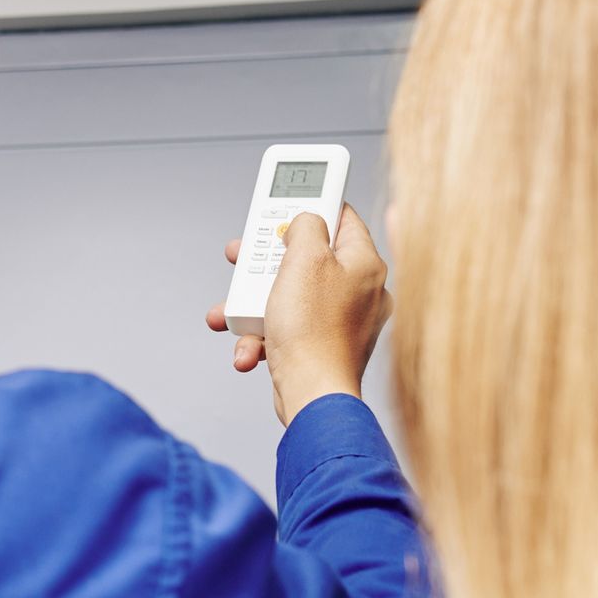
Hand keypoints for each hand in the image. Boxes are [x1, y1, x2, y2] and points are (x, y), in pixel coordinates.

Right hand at [205, 204, 392, 426]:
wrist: (312, 395)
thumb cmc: (312, 332)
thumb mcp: (304, 258)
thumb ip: (305, 226)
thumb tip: (304, 222)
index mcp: (365, 264)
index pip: (342, 217)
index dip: (313, 205)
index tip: (290, 202)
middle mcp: (360, 291)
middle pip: (308, 258)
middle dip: (266, 260)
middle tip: (244, 255)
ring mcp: (343, 322)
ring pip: (291, 296)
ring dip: (254, 302)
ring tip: (231, 311)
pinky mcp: (323, 347)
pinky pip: (289, 329)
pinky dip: (264, 334)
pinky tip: (249, 346)